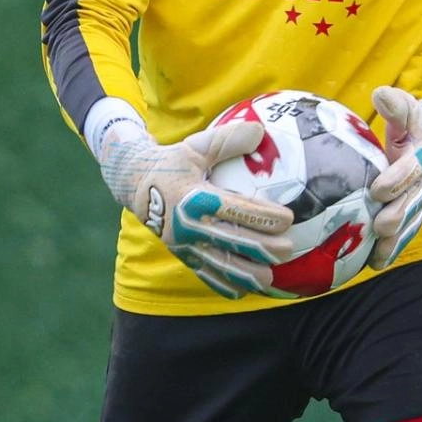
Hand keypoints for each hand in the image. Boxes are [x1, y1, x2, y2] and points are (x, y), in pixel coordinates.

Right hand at [94, 115, 292, 299]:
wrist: (132, 183)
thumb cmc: (171, 162)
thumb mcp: (195, 146)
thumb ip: (227, 139)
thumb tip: (259, 131)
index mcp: (194, 198)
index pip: (237, 210)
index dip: (265, 217)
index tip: (288, 219)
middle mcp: (189, 225)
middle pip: (234, 241)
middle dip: (264, 248)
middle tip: (288, 249)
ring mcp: (184, 244)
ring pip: (220, 265)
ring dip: (248, 274)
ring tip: (270, 278)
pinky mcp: (181, 255)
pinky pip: (204, 275)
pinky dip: (224, 285)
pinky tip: (243, 291)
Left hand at [366, 84, 421, 269]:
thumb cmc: (412, 124)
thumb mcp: (407, 109)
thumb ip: (396, 104)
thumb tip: (380, 94)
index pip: (412, 168)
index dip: (396, 179)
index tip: (377, 190)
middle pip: (413, 201)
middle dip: (397, 215)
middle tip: (378, 226)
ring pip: (411, 222)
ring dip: (395, 240)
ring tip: (377, 252)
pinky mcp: (415, 213)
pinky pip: (406, 233)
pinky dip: (392, 250)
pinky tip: (373, 263)